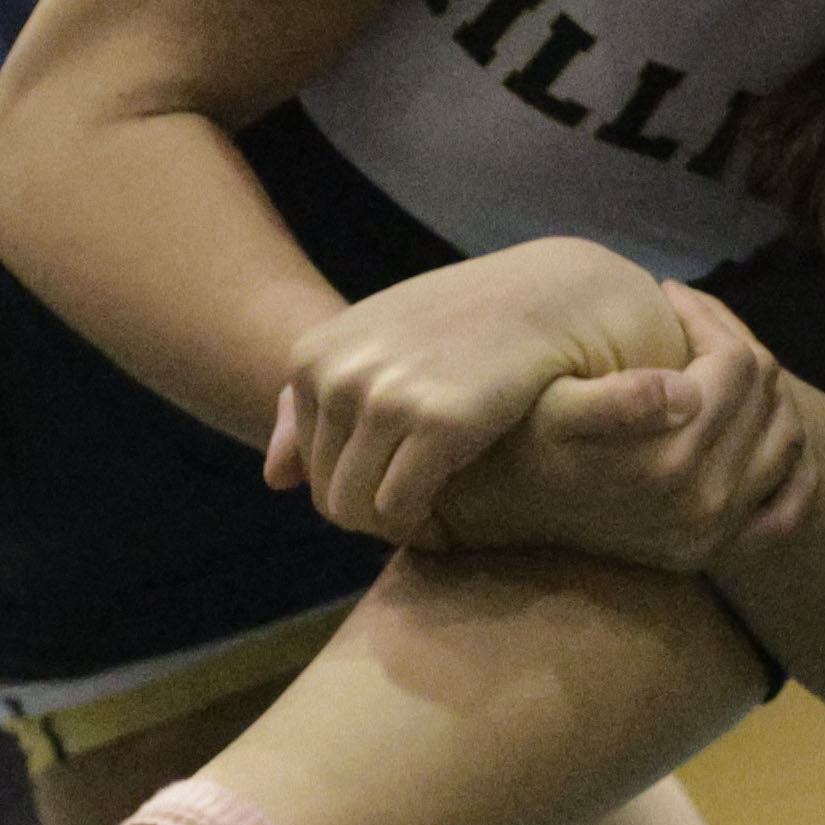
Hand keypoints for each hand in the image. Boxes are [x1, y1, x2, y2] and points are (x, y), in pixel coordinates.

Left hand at [269, 235, 685, 540]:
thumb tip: (272, 481)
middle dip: (376, 513)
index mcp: (313, 355)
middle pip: (328, 495)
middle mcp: (338, 375)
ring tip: (441, 513)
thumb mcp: (378, 346)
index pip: (308, 466)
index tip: (405, 481)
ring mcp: (386, 398)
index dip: (358, 487)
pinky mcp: (438, 423)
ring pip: (358, 510)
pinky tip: (456, 515)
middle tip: (426, 508)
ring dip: (399, 526)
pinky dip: (425, 528)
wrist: (551, 296)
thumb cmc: (465, 326)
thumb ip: (318, 404)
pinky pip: (400, 512)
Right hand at [426, 287, 814, 569]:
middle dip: (733, 341)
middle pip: (766, 393)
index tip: (668, 294)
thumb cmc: (522, 437)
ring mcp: (714, 532)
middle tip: (689, 319)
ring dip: (762, 389)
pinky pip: (787, 508)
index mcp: (670, 460)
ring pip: (786, 435)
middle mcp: (704, 503)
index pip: (738, 363)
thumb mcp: (555, 408)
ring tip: (713, 360)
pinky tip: (760, 430)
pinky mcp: (713, 550)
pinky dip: (791, 468)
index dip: (707, 315)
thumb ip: (617, 399)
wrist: (498, 505)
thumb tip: (684, 390)